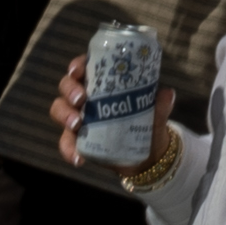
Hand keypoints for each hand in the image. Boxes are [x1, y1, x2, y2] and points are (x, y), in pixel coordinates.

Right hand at [52, 54, 175, 170]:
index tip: (77, 70)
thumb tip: (167, 93)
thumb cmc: (148, 122)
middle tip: (81, 99)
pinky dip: (68, 149)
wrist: (146, 154)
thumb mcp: (156, 113)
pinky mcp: (76, 139)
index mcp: (103, 82)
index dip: (77, 65)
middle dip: (69, 90)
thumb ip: (161, 104)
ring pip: (58, 110)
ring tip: (76, 125)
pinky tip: (78, 159)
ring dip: (64, 116)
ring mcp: (78, 117)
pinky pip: (65, 142)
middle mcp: (86, 97)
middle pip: (66, 86)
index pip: (84, 67)